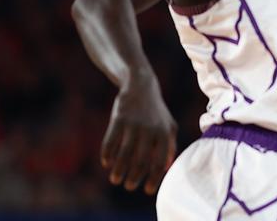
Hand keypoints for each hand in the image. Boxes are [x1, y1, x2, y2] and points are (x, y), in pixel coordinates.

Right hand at [101, 73, 176, 194]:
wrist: (141, 86)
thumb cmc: (156, 111)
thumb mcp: (169, 125)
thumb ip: (170, 146)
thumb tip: (165, 168)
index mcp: (164, 133)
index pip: (160, 162)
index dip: (154, 179)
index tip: (148, 190)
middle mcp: (150, 129)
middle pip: (141, 161)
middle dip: (134, 178)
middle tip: (129, 186)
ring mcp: (134, 124)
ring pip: (124, 154)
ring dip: (119, 170)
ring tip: (115, 179)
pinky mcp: (119, 118)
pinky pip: (110, 141)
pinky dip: (107, 155)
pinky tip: (106, 162)